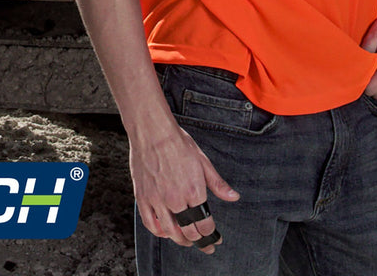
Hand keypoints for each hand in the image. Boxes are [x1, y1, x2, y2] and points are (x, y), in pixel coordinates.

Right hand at [129, 124, 238, 252]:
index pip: (204, 225)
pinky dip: (159, 232)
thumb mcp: (202, 161)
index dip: (211, 235)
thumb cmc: (177, 142)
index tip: (215, 239)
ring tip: (187, 241)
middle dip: (199, 241)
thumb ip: (217, 183)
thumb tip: (233, 197)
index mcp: (193, 191)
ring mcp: (157, 200)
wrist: (152, 131)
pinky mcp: (143, 198)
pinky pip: (151, 224)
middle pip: (189, 232)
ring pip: (170, 232)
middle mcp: (175, 199)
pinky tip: (165, 232)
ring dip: (181, 240)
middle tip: (204, 244)